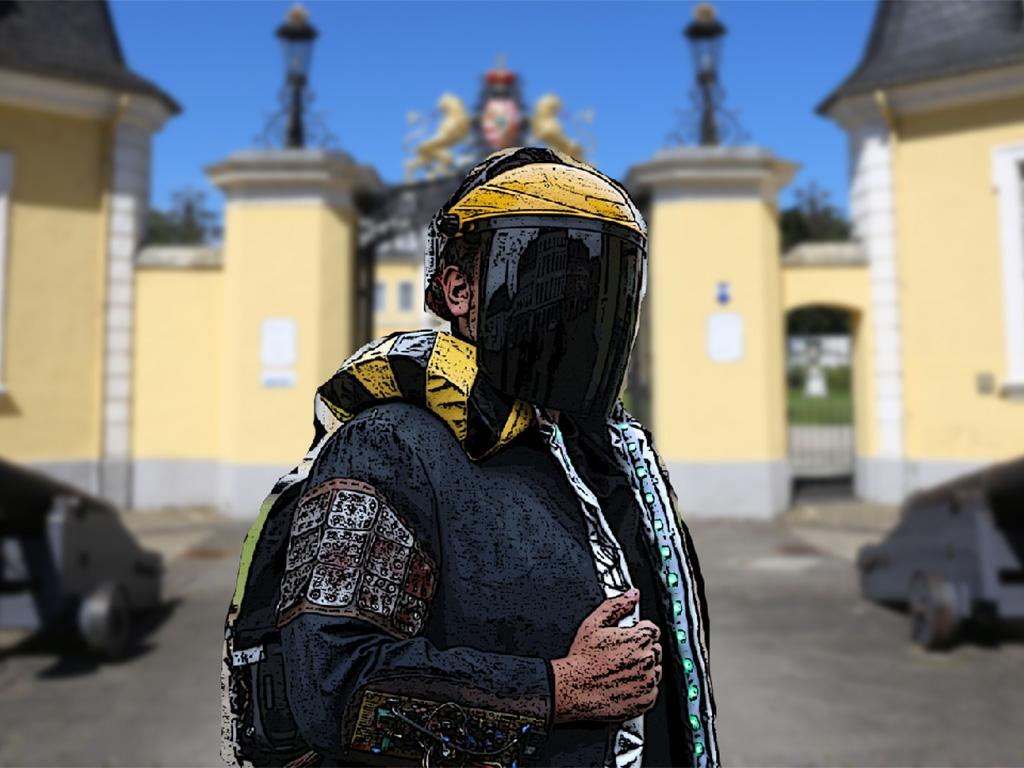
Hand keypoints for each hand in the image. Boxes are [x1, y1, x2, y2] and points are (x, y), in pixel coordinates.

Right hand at [550, 588, 661, 722]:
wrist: (573, 689)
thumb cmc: (581, 658)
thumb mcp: (594, 623)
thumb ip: (616, 606)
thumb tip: (631, 595)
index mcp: (638, 638)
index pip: (652, 630)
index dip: (638, 632)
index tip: (627, 639)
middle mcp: (647, 660)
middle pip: (654, 649)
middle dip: (641, 650)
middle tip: (619, 656)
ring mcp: (648, 681)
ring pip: (654, 670)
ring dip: (642, 670)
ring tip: (619, 671)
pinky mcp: (646, 700)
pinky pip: (651, 691)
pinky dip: (641, 689)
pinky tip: (622, 684)